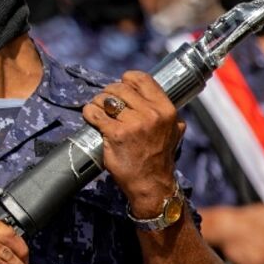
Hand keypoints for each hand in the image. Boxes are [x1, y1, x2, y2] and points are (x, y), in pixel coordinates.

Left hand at [82, 71, 185, 217]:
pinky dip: (89, 113)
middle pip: (120, 88)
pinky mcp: (115, 134)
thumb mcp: (174, 132)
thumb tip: (157, 100)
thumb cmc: (159, 158)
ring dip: (97, 103)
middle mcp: (151, 114)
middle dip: (109, 93)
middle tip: (105, 103)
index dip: (127, 79)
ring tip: (98, 111)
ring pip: (106, 99)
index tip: (121, 86)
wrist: (151, 184)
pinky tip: (90, 117)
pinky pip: (95, 114)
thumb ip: (168, 115)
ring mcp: (133, 124)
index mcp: (166, 109)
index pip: (142, 79)